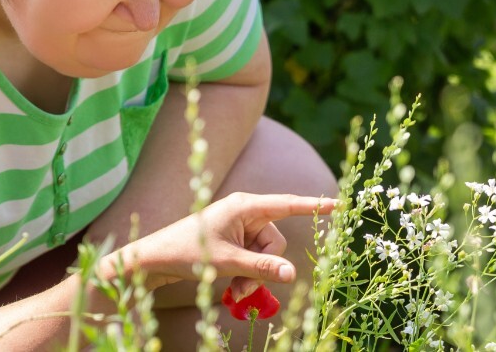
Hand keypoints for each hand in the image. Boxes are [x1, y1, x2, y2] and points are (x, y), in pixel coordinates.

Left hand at [100, 192, 336, 292]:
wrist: (155, 258)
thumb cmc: (187, 252)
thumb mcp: (227, 263)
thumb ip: (261, 268)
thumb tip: (292, 273)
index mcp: (245, 206)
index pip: (288, 204)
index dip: (314, 206)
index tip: (340, 203)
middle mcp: (245, 213)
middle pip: (275, 242)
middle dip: (264, 268)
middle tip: (242, 288)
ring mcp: (240, 227)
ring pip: (265, 255)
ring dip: (253, 276)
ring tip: (233, 291)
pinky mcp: (234, 240)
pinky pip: (253, 258)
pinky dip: (246, 274)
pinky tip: (231, 287)